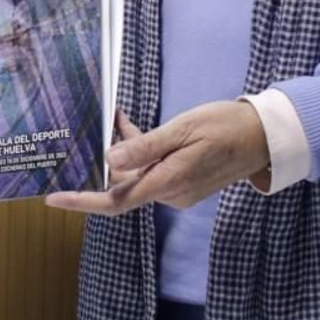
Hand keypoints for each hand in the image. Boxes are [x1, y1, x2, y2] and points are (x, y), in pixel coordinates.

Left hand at [46, 102, 269, 215]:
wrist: (266, 136)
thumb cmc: (226, 126)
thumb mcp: (182, 129)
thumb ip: (145, 147)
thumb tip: (109, 161)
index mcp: (168, 183)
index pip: (115, 200)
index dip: (82, 201)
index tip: (53, 199)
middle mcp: (171, 194)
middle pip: (125, 181)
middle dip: (111, 155)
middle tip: (109, 120)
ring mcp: (180, 191)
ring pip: (139, 174)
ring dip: (129, 149)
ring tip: (122, 117)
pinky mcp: (187, 184)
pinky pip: (154, 172)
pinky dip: (144, 152)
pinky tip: (139, 129)